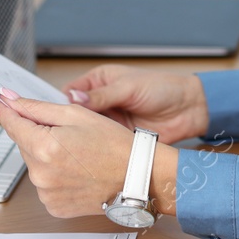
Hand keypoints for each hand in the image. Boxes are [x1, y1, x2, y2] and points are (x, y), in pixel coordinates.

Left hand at [0, 88, 178, 217]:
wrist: (137, 177)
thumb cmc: (114, 144)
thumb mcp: (76, 114)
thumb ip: (38, 107)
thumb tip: (9, 100)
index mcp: (44, 147)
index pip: (12, 124)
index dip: (8, 111)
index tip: (2, 102)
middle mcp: (40, 174)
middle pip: (24, 145)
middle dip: (38, 134)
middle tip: (68, 132)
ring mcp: (46, 194)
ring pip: (35, 164)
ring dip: (47, 156)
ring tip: (78, 154)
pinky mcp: (54, 207)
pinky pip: (45, 184)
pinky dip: (55, 175)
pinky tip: (76, 171)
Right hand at [62, 64, 207, 144]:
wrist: (189, 110)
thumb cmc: (163, 88)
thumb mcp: (129, 88)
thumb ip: (102, 95)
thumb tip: (74, 97)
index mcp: (99, 82)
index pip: (70, 93)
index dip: (59, 105)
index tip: (49, 117)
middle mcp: (101, 102)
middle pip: (74, 115)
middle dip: (67, 125)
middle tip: (58, 136)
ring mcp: (109, 121)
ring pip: (85, 133)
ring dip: (80, 139)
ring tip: (71, 148)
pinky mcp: (118, 138)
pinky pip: (101, 145)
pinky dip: (95, 151)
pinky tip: (89, 156)